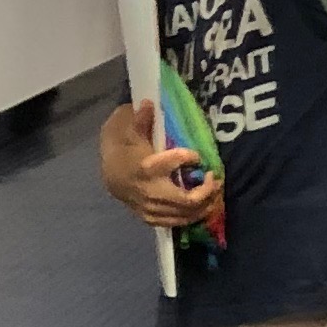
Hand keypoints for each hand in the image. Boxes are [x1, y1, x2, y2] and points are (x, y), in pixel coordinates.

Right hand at [100, 100, 214, 228]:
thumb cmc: (125, 150)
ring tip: (215, 191)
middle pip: (185, 199)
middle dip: (206, 190)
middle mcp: (149, 191)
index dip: (188, 157)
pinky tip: (205, 206)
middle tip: (215, 178)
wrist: (111, 177)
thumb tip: (149, 103)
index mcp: (145, 167)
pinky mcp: (153, 218)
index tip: (197, 155)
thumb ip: (140, 120)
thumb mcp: (129, 132)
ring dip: (205, 204)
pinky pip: (178, 222)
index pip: (172, 162)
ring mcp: (151, 208)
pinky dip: (194, 216)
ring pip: (185, 213)